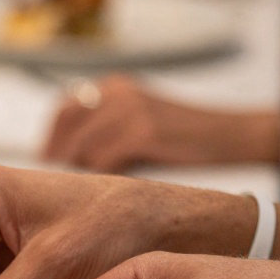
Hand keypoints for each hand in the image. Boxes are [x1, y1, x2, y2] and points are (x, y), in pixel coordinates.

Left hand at [43, 75, 279, 172]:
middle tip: (55, 181)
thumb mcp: (138, 123)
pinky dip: (100, 176)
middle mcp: (118, 92)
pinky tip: (107, 191)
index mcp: (114, 86)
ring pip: (82, 147)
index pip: (64, 110)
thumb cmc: (182, 141)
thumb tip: (61, 158)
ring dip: (79, 170)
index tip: (47, 162)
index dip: (53, 139)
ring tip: (81, 192)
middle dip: (58, 155)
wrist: (232, 137)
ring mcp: (131, 110)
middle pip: (66, 126)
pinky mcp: (144, 131)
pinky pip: (103, 159)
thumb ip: (104, 131)